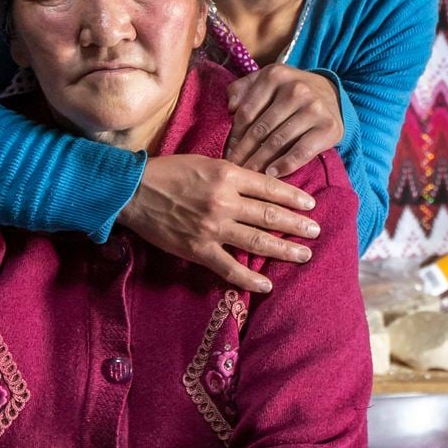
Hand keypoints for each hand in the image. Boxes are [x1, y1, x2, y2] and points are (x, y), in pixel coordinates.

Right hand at [120, 154, 318, 294]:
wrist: (132, 191)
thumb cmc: (168, 172)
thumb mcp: (205, 162)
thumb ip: (233, 175)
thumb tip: (261, 186)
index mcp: (227, 175)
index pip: (270, 187)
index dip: (293, 198)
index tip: (310, 206)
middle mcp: (224, 201)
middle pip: (270, 215)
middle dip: (297, 225)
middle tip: (316, 232)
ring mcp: (212, 227)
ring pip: (257, 240)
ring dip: (284, 249)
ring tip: (304, 255)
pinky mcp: (198, 249)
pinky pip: (229, 267)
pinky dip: (249, 278)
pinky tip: (266, 285)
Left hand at [225, 66, 343, 178]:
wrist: (332, 95)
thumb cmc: (291, 92)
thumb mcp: (268, 81)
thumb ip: (243, 88)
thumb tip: (230, 107)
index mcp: (275, 75)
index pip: (246, 112)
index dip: (234, 136)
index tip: (228, 152)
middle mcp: (296, 89)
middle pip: (261, 129)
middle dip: (244, 152)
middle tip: (236, 169)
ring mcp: (314, 108)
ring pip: (278, 141)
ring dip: (260, 162)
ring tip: (250, 174)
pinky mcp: (329, 127)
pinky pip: (301, 152)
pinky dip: (285, 165)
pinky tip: (272, 173)